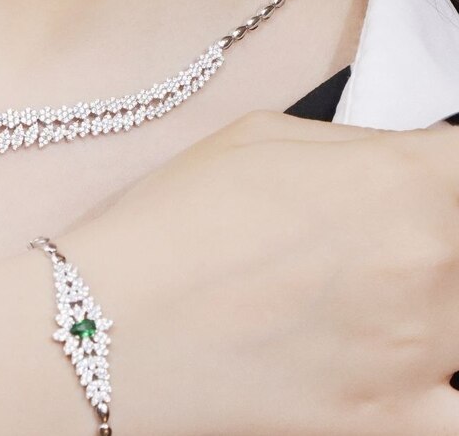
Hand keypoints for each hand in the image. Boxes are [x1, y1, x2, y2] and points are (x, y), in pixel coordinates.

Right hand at [63, 110, 458, 435]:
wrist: (117, 321)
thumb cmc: (178, 216)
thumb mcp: (256, 136)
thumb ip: (355, 142)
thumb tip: (408, 156)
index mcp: (401, 179)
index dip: (445, 172)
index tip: (423, 180)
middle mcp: (431, 260)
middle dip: (438, 227)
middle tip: (373, 239)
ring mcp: (424, 350)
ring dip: (441, 299)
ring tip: (377, 292)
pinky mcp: (397, 420)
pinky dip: (447, 385)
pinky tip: (417, 370)